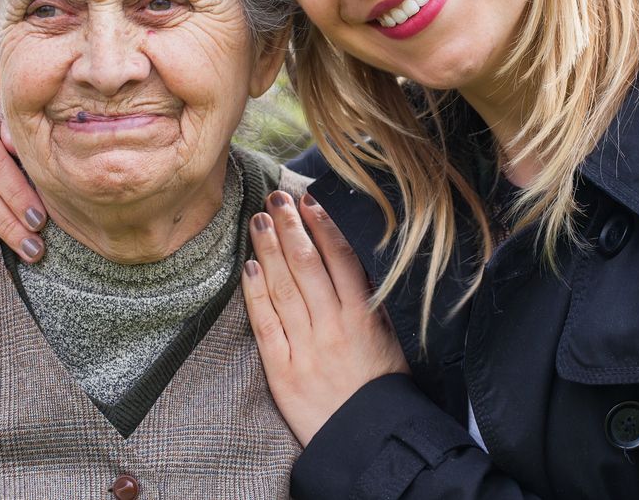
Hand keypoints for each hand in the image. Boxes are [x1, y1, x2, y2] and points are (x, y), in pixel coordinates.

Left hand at [241, 190, 409, 445]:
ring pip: (283, 288)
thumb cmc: (380, 385)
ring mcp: (305, 348)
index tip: (308, 200)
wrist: (367, 440)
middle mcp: (333, 327)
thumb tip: (348, 256)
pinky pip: (266, 324)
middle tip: (275, 199)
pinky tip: (249, 267)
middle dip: (289, 227)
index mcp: (363, 317)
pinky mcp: (282, 371)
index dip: (322, 226)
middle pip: (306, 266)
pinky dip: (255, 293)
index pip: (340, 259)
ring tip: (258, 221)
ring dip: (269, 250)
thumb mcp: (388, 336)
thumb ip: (369, 299)